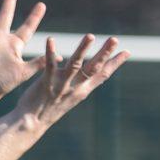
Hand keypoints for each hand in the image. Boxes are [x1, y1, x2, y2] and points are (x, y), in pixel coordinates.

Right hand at [0, 0, 46, 100]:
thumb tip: (60, 57)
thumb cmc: (3, 84)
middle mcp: (1, 38)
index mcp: (15, 45)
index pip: (27, 27)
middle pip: (6, 15)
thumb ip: (40, 62)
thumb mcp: (25, 72)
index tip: (41, 5)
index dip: (34, 17)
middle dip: (10, 1)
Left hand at [14, 32, 128, 128]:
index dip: (115, 64)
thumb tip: (89, 75)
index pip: (103, 75)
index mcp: (82, 90)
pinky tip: (51, 39)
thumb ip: (80, 85)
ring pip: (75, 65)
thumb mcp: (69, 97)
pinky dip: (51, 52)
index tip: (127, 52)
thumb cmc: (48, 109)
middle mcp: (75, 88)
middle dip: (105, 53)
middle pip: (93, 68)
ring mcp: (61, 85)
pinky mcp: (46, 83)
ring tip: (90, 36)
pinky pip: (49, 65)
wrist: (31, 124)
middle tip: (115, 39)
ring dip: (83, 50)